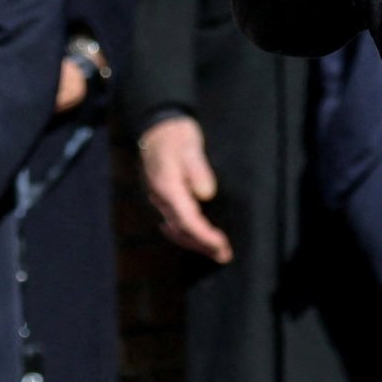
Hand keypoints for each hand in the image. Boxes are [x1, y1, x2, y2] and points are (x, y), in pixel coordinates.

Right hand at [138, 112, 231, 263]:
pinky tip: (195, 237)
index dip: (205, 236)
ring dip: (194, 242)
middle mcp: (159, 197)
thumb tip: (206, 194)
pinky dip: (184, 233)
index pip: (187, 220)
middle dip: (202, 245)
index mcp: (167, 187)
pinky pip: (170, 222)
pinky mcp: (159, 197)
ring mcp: (156, 199)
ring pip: (174, 229)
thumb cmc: (176, 134)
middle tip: (224, 255)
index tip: (222, 244)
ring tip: (215, 251)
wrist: (156, 125)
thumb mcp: (190, 146)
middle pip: (180, 230)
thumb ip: (198, 169)